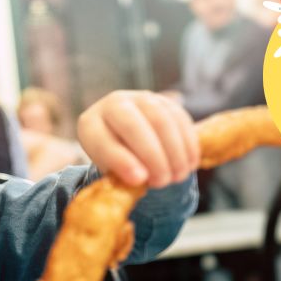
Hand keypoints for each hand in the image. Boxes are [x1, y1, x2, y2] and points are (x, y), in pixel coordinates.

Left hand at [77, 91, 198, 187]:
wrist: (128, 136)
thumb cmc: (116, 159)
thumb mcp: (110, 168)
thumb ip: (121, 173)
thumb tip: (141, 179)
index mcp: (90, 124)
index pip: (103, 141)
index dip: (122, 161)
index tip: (140, 180)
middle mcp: (113, 104)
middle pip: (133, 125)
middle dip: (152, 156)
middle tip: (163, 182)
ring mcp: (141, 98)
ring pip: (161, 120)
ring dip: (174, 152)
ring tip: (178, 177)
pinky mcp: (165, 100)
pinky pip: (180, 118)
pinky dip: (188, 143)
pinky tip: (190, 164)